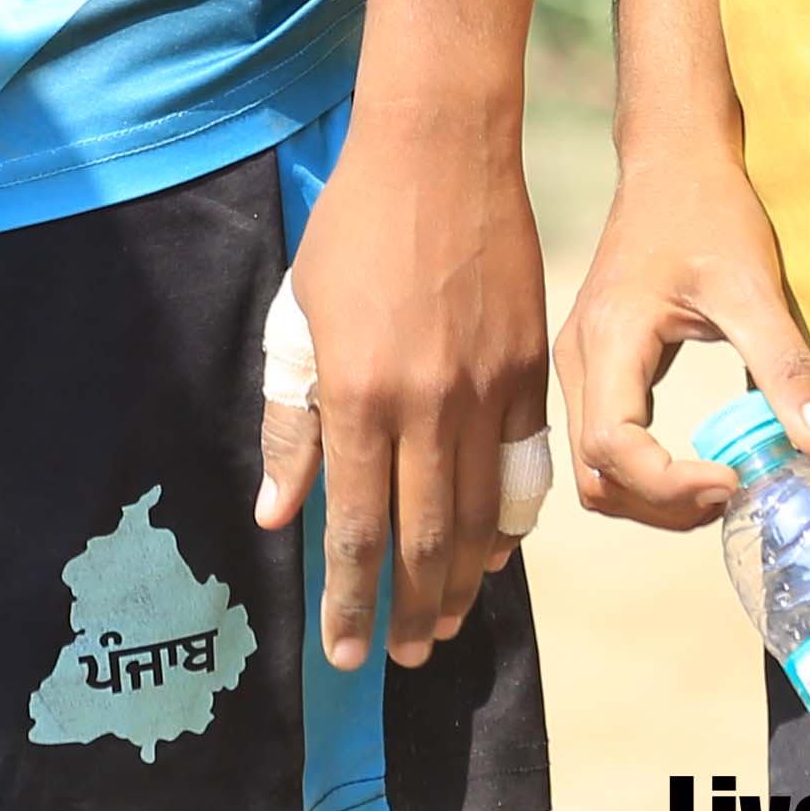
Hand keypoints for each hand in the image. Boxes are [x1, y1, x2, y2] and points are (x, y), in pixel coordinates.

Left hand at [266, 97, 547, 675]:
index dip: (351, 603)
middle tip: (405, 656)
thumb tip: (280, 515)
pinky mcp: (529, 374)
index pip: (357, 531)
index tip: (346, 653)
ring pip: (480, 518)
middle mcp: (427, 406)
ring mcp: (487, 392)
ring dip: (461, 583)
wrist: (439, 154)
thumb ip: (292, 423)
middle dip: (411, 611)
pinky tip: (491, 554)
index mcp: (360, 396)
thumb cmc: (353, 231)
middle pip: (425, 541)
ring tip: (444, 623)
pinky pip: (524, 474)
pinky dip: (509, 525)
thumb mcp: (298, 321)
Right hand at [557, 127, 809, 535]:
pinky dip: (647, 473)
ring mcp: (582, 362)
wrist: (673, 158)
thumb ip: (785, 366)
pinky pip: (605, 443)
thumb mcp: (754, 285)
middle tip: (733, 491)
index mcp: (610, 339)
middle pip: (596, 474)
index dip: (671, 485)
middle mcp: (580, 358)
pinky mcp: (598, 364)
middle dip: (662, 504)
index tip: (735, 478)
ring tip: (721, 483)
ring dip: (652, 497)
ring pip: (594, 469)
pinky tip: (700, 461)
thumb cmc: (709, 210)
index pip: (614, 449)